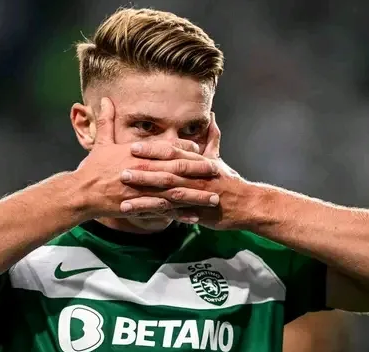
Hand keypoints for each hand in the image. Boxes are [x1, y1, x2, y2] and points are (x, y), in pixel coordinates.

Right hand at [73, 98, 221, 217]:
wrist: (81, 193)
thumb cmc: (91, 169)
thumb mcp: (100, 143)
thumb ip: (106, 121)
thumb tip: (104, 100)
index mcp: (138, 155)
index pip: (167, 149)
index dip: (186, 149)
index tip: (202, 149)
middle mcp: (143, 171)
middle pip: (176, 170)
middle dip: (199, 171)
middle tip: (217, 171)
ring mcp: (143, 190)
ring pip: (175, 193)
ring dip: (196, 196)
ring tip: (214, 198)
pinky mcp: (139, 206)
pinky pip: (164, 211)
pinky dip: (180, 214)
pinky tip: (195, 216)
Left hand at [124, 113, 250, 228]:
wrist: (247, 204)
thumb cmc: (229, 181)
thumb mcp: (218, 159)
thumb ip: (211, 138)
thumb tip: (211, 118)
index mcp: (198, 161)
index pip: (173, 152)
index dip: (152, 150)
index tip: (132, 147)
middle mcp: (196, 176)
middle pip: (167, 172)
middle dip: (144, 171)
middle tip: (121, 170)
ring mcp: (195, 195)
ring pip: (168, 193)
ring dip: (145, 194)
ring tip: (124, 196)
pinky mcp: (195, 212)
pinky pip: (172, 213)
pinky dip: (154, 214)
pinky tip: (138, 215)